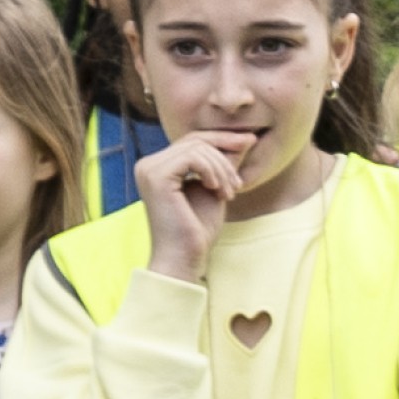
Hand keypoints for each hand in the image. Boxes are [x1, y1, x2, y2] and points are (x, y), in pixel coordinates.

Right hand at [136, 127, 255, 281]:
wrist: (184, 260)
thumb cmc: (197, 231)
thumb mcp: (216, 189)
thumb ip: (224, 163)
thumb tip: (245, 138)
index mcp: (158, 167)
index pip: (192, 141)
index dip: (222, 139)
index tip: (250, 142)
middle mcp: (148, 165)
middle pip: (195, 140)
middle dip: (225, 153)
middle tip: (239, 184)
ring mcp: (149, 169)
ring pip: (197, 148)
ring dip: (222, 169)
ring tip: (229, 194)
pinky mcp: (156, 176)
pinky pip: (193, 157)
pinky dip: (212, 171)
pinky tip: (217, 190)